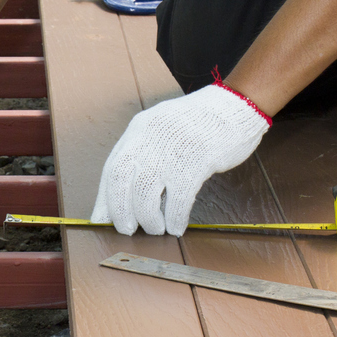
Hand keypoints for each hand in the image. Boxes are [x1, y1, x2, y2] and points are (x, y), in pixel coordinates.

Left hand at [90, 81, 270, 235]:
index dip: (106, 198)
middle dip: (121, 210)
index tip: (102, 220)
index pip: (112, 168)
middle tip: (127, 230)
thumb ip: (143, 155)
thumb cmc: (198, 125)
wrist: (234, 106)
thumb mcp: (162, 131)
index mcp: (139, 129)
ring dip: (148, 218)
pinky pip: (179, 197)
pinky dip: (174, 217)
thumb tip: (125, 196)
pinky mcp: (198, 159)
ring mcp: (173, 147)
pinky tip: (176, 226)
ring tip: (155, 229)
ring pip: (147, 192)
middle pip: (122, 179)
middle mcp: (151, 136)